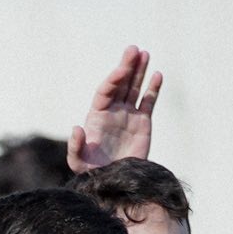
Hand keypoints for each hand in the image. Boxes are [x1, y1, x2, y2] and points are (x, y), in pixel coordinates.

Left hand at [66, 46, 162, 172]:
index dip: (113, 78)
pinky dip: (153, 89)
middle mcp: (113, 112)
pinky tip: (157, 75)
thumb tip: (76, 128)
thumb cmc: (93, 174)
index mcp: (97, 116)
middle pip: (120, 84)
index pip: (106, 91)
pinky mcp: (142, 123)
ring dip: (139, 71)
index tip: (122, 69)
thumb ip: (75, 147)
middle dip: (127, 67)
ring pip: (134, 88)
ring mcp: (128, 116)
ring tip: (144, 54)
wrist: (114, 184)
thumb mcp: (79, 162)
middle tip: (133, 49)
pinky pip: (148, 102)